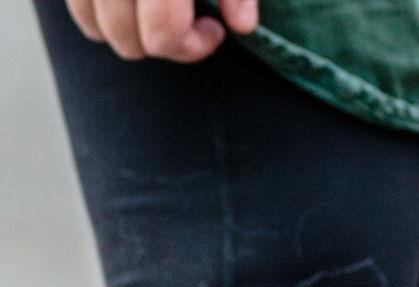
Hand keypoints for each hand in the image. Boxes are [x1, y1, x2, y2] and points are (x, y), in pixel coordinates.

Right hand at [64, 0, 257, 62]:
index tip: (215, 30)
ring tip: (156, 15)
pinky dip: (98, 14)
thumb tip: (241, 27)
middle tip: (189, 25)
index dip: (192, 45)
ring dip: (127, 33)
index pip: (162, 32)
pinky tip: (129, 7)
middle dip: (161, 44)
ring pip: (93, 25)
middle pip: (125, 37)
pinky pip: (76, 6)